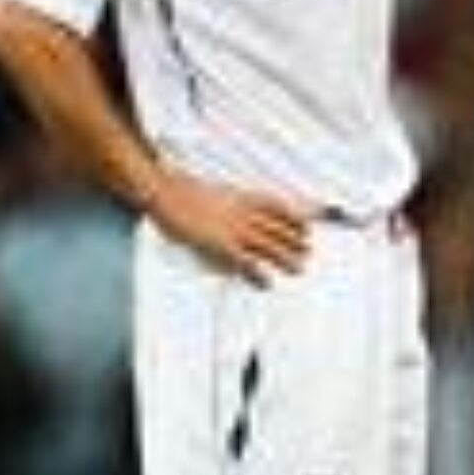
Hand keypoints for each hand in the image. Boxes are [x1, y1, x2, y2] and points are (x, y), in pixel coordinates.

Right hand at [143, 167, 310, 283]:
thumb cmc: (185, 193)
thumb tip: (242, 207)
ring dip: (286, 259)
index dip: (295, 218)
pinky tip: (266, 283)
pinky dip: (258, 274)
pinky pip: (246, 263)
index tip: (308, 226)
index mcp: (242, 198)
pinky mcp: (220, 245)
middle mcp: (244, 214)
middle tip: (308, 251)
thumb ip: (233, 202)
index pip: (278, 207)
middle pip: (278, 229)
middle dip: (295, 241)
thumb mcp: (217, 193)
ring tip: (298, 269)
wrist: (165, 191)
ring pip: (268, 246)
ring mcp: (233, 230)